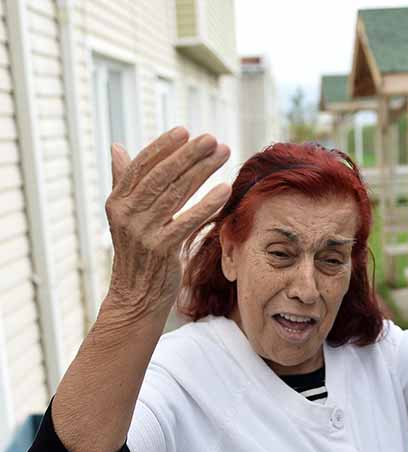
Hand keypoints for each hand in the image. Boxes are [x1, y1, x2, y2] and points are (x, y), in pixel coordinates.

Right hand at [105, 127, 230, 314]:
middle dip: (189, 154)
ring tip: (223, 154)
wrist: (135, 296)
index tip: (185, 131)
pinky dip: (206, 204)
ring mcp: (143, 231)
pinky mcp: (160, 249)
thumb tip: (115, 147)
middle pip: (162, 176)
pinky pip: (187, 221)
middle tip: (213, 139)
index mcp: (117, 201)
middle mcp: (127, 213)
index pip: (142, 166)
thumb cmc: (138, 252)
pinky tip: (224, 189)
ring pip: (176, 193)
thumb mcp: (126, 216)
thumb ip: (124, 181)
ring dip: (202, 171)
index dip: (163, 147)